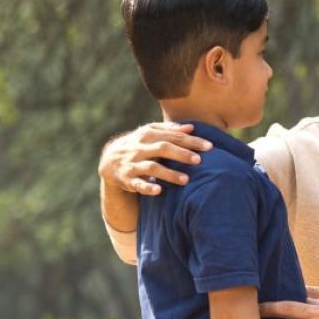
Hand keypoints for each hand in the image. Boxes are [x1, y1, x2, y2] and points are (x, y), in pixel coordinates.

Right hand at [98, 122, 212, 195]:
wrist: (108, 161)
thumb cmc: (138, 146)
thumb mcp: (150, 134)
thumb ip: (170, 130)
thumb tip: (192, 127)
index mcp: (148, 135)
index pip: (173, 136)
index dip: (191, 141)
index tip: (209, 146)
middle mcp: (140, 148)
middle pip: (163, 148)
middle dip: (181, 154)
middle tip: (199, 160)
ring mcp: (132, 164)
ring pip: (152, 168)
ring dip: (169, 174)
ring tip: (186, 179)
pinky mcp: (127, 179)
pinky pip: (137, 184)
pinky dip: (147, 187)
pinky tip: (159, 190)